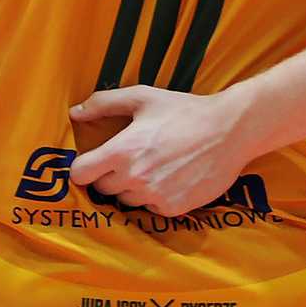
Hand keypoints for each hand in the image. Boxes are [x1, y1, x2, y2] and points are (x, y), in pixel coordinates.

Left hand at [68, 86, 256, 217]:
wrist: (230, 130)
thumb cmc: (185, 111)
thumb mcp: (143, 97)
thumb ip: (104, 103)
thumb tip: (75, 113)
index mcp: (122, 151)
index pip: (80, 174)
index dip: (84, 166)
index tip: (94, 161)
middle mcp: (134, 178)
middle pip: (102, 188)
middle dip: (110, 175)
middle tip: (131, 158)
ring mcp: (154, 196)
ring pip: (126, 200)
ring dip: (132, 187)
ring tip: (154, 166)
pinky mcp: (173, 208)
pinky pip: (151, 208)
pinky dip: (155, 196)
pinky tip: (171, 177)